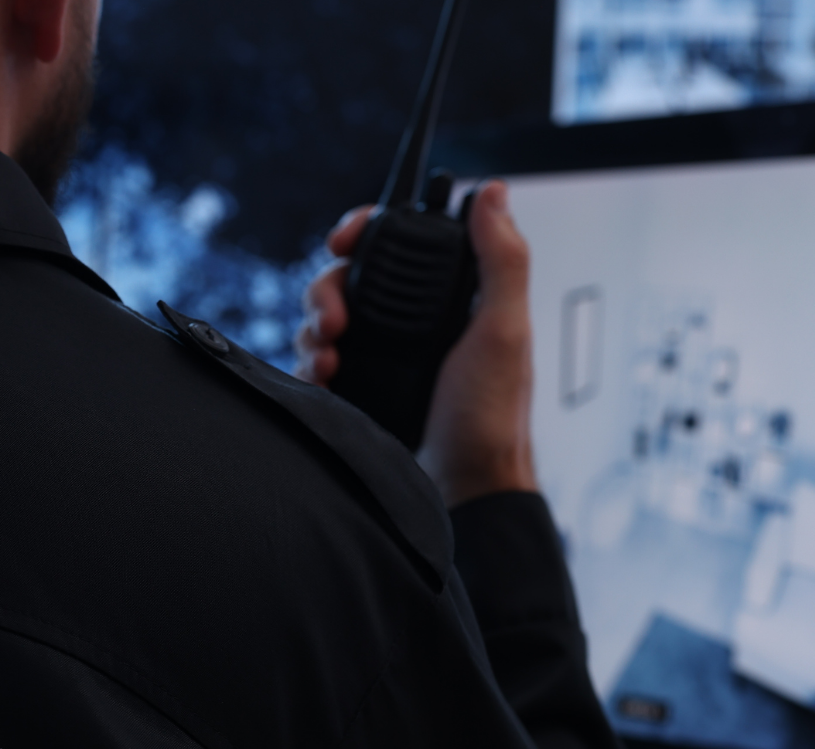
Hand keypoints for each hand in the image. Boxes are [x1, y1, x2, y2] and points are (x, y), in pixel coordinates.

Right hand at [296, 181, 537, 506]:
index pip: (398, 242)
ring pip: (326, 318)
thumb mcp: (505, 331)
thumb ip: (503, 260)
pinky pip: (316, 361)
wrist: (463, 488)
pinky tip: (322, 379)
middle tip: (334, 321)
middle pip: (349, 278)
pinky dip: (309, 364)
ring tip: (328, 358)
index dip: (364, 231)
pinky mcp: (358, 387)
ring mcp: (382, 354)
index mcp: (450, 297)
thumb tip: (495, 194)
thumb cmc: (492, 419)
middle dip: (327, 291)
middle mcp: (413, 321)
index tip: (344, 240)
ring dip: (314, 330)